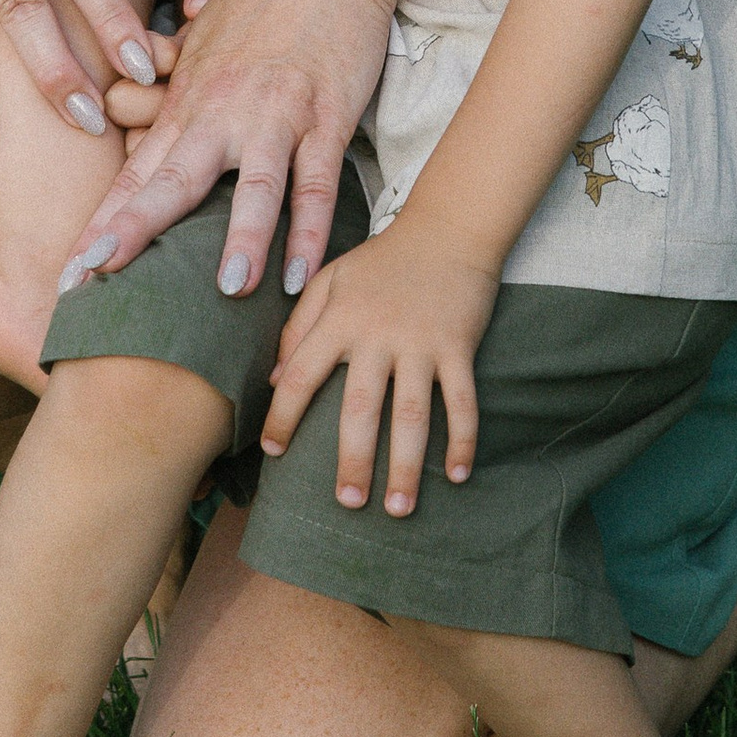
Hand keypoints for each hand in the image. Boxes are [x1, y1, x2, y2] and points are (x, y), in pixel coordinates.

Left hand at [56, 0, 391, 302]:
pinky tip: (301, 273)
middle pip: (171, 181)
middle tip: (94, 283)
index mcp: (187, 99)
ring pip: (255, 186)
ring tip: (227, 290)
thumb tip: (148, 75)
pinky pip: (318, 182)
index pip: (137, 172)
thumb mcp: (206, 32)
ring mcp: (276, 115)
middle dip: (132, 233)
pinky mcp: (327, 116)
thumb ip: (177, 70)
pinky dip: (312, 230)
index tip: (71, 273)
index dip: (104, 224)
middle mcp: (222, 112)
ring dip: (242, 238)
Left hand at [258, 218, 498, 517]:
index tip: (273, 452)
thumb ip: (300, 326)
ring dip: (407, 466)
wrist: (448, 227)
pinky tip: (459, 475)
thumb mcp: (331, 279)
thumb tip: (276, 379)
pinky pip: (462, 401)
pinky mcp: (459, 345)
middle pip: (360, 408)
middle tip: (347, 503)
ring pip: (413, 414)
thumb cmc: (383, 259)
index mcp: (340, 318)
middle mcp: (378, 334)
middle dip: (352, 460)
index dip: (282, 415)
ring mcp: (421, 342)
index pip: (301, 375)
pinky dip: (463, 440)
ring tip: (399, 509)